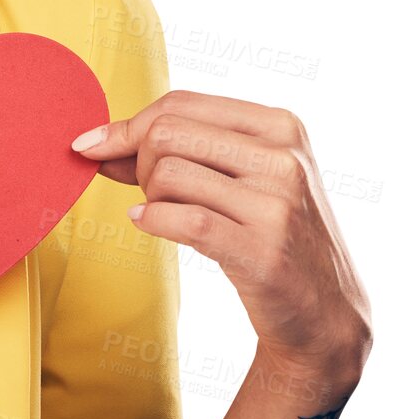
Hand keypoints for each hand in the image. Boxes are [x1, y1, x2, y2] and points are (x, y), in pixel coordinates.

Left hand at [70, 89, 371, 377]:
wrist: (325, 314)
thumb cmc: (268, 234)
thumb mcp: (237, 178)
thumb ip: (175, 151)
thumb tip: (95, 142)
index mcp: (280, 126)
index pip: (181, 104)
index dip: (128, 125)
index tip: (92, 145)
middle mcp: (284, 158)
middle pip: (167, 134)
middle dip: (140, 163)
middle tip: (153, 193)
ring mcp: (278, 204)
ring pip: (167, 173)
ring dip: (150, 197)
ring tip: (169, 214)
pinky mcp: (263, 250)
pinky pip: (181, 218)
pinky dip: (152, 219)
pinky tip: (149, 223)